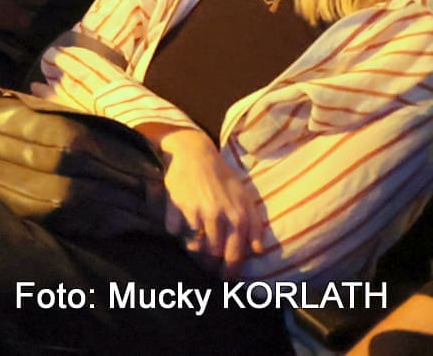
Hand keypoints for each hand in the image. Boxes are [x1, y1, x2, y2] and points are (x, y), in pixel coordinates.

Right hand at [156, 128, 265, 275]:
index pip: (235, 254)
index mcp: (238, 218)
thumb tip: (258, 251)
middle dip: (211, 266)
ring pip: (195, 245)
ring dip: (195, 252)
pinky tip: (178, 230)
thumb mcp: (246, 198)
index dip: (230, 271)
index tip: (226, 279)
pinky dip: (177, 233)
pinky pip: (175, 230)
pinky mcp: (177, 206)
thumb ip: (255, 225)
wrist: (196, 154)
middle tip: (208, 270)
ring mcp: (197, 212)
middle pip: (214, 254)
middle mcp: (219, 217)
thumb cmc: (224, 178)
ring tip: (194, 253)